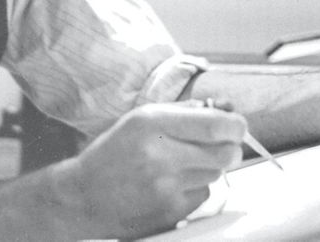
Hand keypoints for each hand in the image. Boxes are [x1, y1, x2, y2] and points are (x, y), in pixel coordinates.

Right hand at [62, 101, 245, 237]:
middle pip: (225, 152)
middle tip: (220, 143)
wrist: (83, 196)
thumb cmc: (114, 152)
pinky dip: (196, 186)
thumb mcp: (141, 118)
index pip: (216, 126)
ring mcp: (166, 187)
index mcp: (151, 124)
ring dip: (209, 166)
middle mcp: (160, 155)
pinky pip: (203, 194)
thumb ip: (184, 111)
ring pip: (216, 173)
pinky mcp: (171, 212)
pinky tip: (172, 183)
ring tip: (182, 162)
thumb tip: (226, 108)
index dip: (235, 124)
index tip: (236, 124)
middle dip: (229, 145)